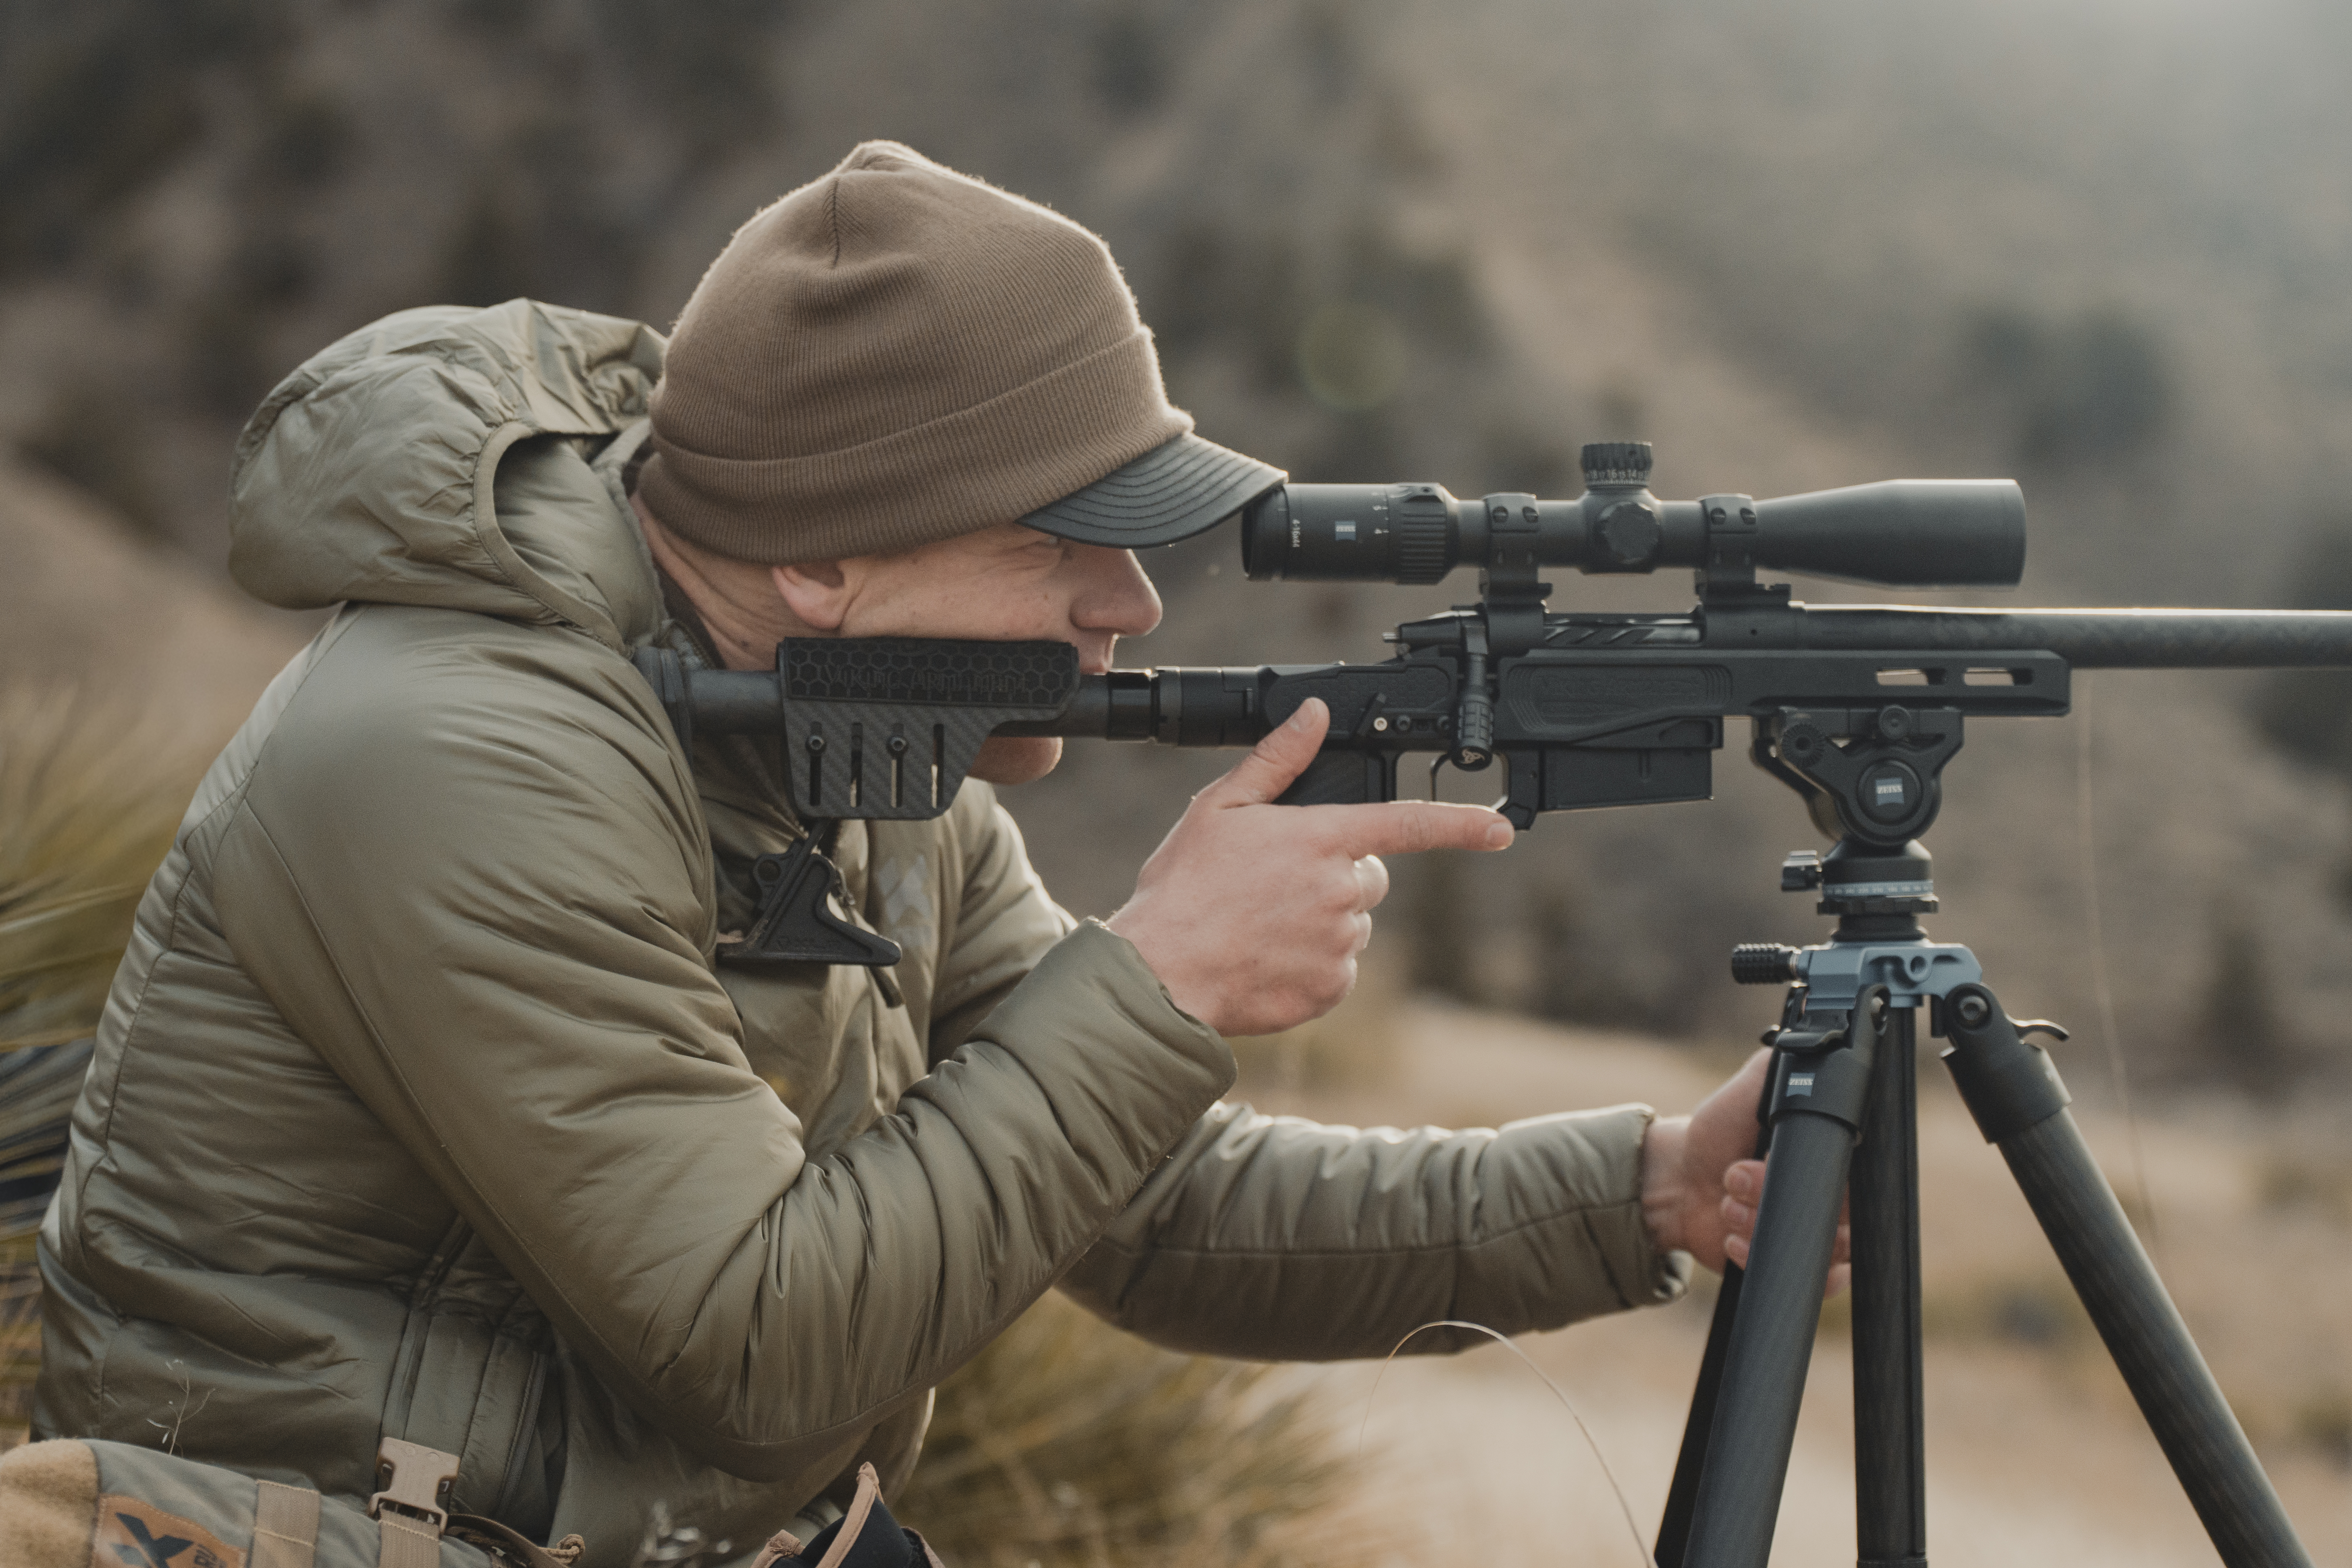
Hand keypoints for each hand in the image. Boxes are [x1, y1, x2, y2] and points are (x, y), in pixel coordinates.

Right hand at [1106, 698, 1511, 1036]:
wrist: (1161, 974)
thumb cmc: (1183, 888)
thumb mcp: (1219, 809)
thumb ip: (1277, 760)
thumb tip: (1313, 715)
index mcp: (1320, 839)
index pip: (1408, 824)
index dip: (1462, 824)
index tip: (1501, 829)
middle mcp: (1340, 892)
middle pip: (1370, 877)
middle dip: (1338, 875)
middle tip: (1278, 884)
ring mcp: (1339, 944)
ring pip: (1353, 924)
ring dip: (1322, 921)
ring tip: (1262, 923)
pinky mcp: (1330, 988)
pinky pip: (1339, 969)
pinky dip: (1312, 964)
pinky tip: (1267, 955)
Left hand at [1641, 1048, 1851, 1294]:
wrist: (1677, 1180)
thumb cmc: (1718, 1132)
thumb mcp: (1748, 1089)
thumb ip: (1781, 1067)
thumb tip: (1813, 1042)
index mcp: (1831, 1155)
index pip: (1858, 1172)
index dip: (1823, 1171)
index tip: (1772, 1158)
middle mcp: (1831, 1196)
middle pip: (1842, 1214)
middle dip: (1777, 1194)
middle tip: (1735, 1174)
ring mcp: (1813, 1232)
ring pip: (1825, 1249)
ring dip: (1763, 1223)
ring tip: (1726, 1202)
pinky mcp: (1790, 1261)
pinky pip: (1806, 1278)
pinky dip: (1762, 1256)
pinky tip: (1732, 1237)